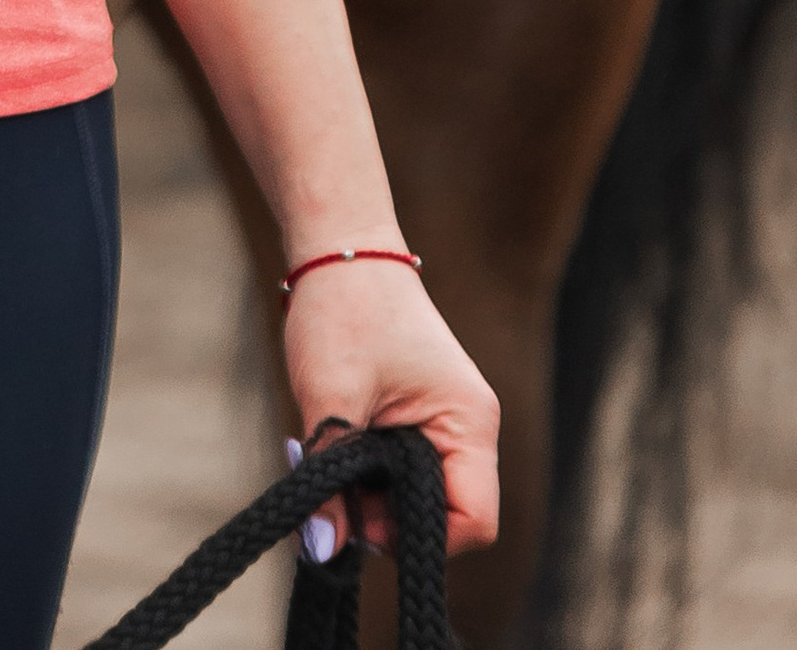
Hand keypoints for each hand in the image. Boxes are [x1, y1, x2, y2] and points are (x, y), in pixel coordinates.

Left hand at [284, 259, 498, 562]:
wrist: (339, 243)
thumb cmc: (344, 309)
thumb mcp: (330, 397)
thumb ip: (330, 478)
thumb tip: (322, 553)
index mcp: (470, 424)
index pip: (473, 523)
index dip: (416, 538)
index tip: (359, 521)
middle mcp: (470, 427)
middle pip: (444, 514)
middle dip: (385, 515)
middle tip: (327, 490)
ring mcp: (447, 419)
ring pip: (417, 492)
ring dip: (369, 491)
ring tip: (323, 454)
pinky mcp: (422, 413)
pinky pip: (403, 466)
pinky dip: (367, 468)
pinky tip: (331, 442)